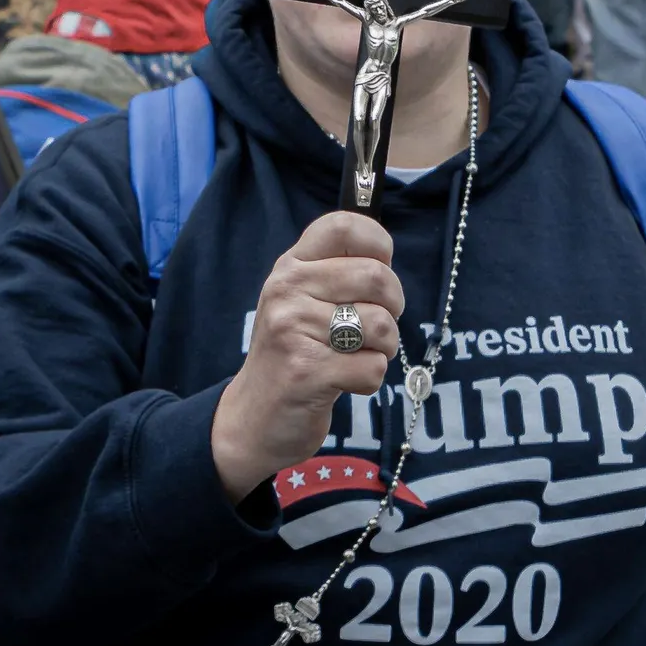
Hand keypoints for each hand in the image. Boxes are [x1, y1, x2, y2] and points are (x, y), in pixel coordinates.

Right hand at [210, 213, 404, 503]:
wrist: (252, 419)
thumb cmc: (294, 353)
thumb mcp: (302, 300)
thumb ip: (336, 272)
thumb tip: (385, 255)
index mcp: (291, 266)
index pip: (344, 226)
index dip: (378, 243)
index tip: (380, 268)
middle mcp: (287, 290)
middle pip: (377, 277)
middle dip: (394, 307)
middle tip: (376, 326)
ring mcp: (293, 330)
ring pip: (382, 325)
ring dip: (384, 349)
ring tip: (356, 356)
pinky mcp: (306, 372)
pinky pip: (374, 368)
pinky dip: (371, 379)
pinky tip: (345, 381)